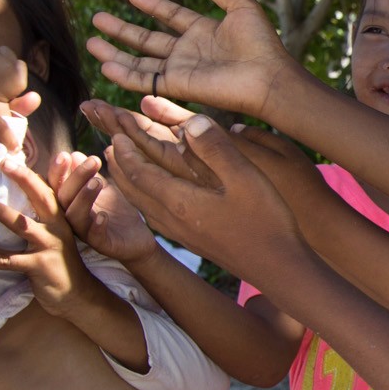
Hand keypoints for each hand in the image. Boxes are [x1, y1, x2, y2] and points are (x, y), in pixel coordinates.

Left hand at [0, 152, 101, 315]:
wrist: (77, 296)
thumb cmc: (60, 263)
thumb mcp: (56, 236)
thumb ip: (42, 217)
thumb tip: (19, 198)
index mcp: (61, 218)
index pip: (49, 189)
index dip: (35, 172)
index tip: (15, 156)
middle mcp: (58, 227)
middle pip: (41, 198)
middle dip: (23, 179)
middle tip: (3, 164)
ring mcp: (50, 246)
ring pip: (23, 225)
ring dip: (0, 212)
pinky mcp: (40, 266)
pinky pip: (11, 260)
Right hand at [60, 157, 159, 267]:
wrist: (138, 238)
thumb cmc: (117, 211)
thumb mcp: (104, 189)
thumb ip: (90, 174)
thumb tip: (74, 154)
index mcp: (71, 201)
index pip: (56, 184)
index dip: (57, 170)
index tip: (65, 154)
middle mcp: (73, 216)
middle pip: (63, 197)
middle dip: (75, 178)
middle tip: (93, 161)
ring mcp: (86, 232)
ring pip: (75, 216)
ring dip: (84, 198)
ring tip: (97, 182)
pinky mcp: (102, 244)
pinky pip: (95, 237)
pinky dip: (97, 226)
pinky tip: (103, 216)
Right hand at [87, 0, 298, 118]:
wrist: (267, 78)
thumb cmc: (261, 44)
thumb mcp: (240, 6)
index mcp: (204, 31)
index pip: (170, 15)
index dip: (152, 5)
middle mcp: (188, 51)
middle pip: (147, 39)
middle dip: (121, 30)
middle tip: (97, 18)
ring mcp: (181, 69)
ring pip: (139, 61)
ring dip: (114, 52)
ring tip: (90, 42)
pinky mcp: (177, 86)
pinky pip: (145, 80)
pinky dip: (124, 74)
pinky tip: (104, 64)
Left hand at [103, 110, 300, 271]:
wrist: (278, 267)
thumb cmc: (265, 221)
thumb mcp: (244, 176)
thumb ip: (215, 147)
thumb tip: (188, 122)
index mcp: (180, 200)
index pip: (139, 171)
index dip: (126, 150)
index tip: (117, 130)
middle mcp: (173, 219)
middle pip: (133, 190)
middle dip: (118, 166)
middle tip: (110, 146)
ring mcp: (182, 234)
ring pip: (142, 205)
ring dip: (127, 184)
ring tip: (122, 169)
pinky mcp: (192, 241)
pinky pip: (155, 217)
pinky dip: (144, 201)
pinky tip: (154, 199)